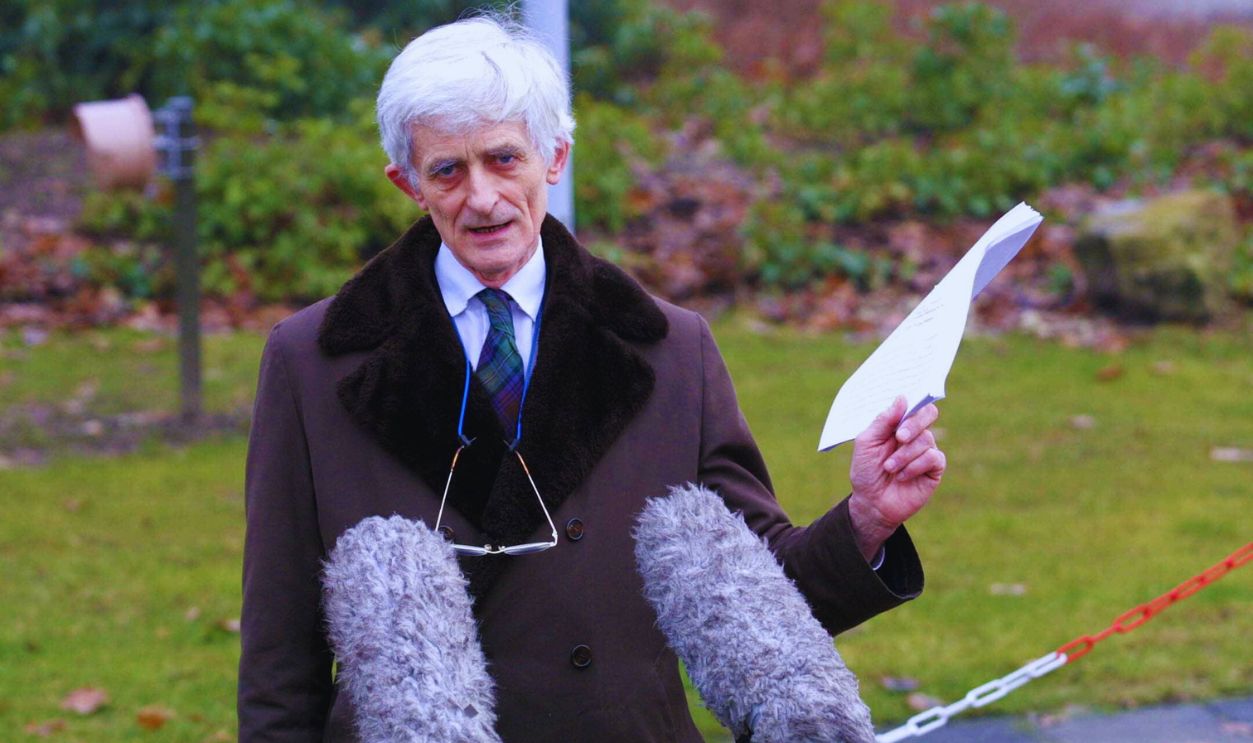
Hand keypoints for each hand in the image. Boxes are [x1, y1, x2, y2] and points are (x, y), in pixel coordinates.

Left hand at [847, 396, 945, 561]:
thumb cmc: (866, 471)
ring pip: (926, 439)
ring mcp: (926, 451)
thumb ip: (883, 421)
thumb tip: (902, 398)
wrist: (871, 503)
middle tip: (899, 437)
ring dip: (904, 455)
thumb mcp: (867, 443)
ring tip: (889, 468)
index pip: (914, 404)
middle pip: (928, 414)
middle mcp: (915, 434)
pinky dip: (915, 466)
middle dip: (913, 424)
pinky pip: (933, 458)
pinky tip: (902, 476)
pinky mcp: (934, 469)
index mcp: (898, 424)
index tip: (906, 405)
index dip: (914, 401)